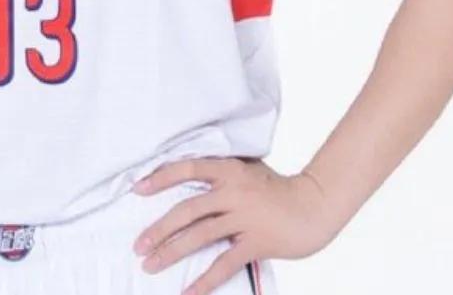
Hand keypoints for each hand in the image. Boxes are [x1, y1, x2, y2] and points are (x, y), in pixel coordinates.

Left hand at [131, 156, 343, 293]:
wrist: (315, 204)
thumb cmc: (278, 188)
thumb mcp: (248, 171)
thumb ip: (222, 174)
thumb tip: (189, 178)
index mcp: (228, 170)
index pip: (187, 169)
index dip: (160, 178)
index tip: (137, 190)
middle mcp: (233, 191)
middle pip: (187, 210)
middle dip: (159, 229)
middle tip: (138, 245)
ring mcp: (245, 217)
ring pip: (199, 236)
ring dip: (171, 252)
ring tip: (150, 265)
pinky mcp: (257, 242)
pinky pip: (224, 263)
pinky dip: (205, 280)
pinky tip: (188, 292)